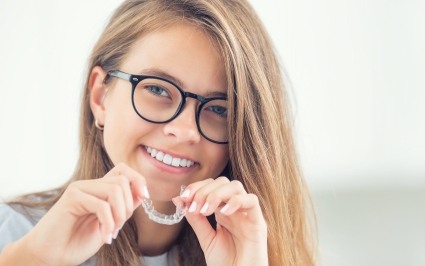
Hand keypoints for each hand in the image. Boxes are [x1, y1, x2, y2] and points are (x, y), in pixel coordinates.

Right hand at [21, 163, 148, 265]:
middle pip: (123, 180)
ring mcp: (80, 189)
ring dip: (120, 215)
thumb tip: (142, 193)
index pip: (123, 170)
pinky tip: (105, 237)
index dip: (138, 180)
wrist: (50, 257)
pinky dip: (109, 223)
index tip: (145, 197)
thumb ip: (123, 209)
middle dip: (129, 206)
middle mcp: (89, 185)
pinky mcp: (71, 198)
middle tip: (119, 227)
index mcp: (99, 189)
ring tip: (112, 232)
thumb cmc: (77, 242)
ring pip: (115, 189)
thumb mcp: (109, 224)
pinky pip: (101, 205)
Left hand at [175, 177, 267, 265]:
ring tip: (205, 211)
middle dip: (204, 190)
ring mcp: (248, 214)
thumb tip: (179, 199)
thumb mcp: (206, 238)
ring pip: (236, 187)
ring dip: (217, 194)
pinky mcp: (259, 223)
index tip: (183, 198)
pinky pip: (252, 201)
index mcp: (223, 210)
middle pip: (223, 182)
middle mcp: (236, 209)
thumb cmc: (226, 263)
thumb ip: (195, 219)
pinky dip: (235, 201)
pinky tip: (223, 213)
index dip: (197, 187)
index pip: (212, 185)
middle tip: (193, 206)